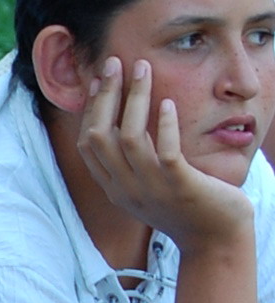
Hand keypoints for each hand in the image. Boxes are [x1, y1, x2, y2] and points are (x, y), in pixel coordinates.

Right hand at [77, 57, 253, 255]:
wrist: (214, 240)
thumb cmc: (186, 207)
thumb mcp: (149, 186)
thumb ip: (133, 161)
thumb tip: (124, 122)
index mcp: (115, 188)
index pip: (87, 145)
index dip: (89, 110)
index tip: (96, 80)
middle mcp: (126, 189)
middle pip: (99, 137)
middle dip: (105, 95)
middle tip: (115, 63)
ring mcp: (151, 190)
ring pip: (129, 139)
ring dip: (135, 99)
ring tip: (144, 69)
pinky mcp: (180, 188)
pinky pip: (165, 152)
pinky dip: (164, 124)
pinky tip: (168, 103)